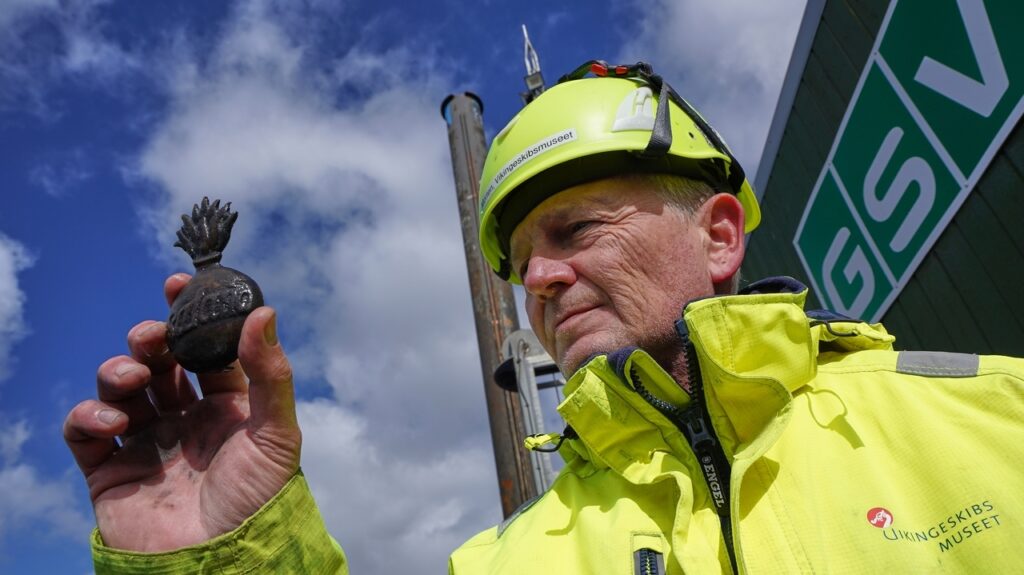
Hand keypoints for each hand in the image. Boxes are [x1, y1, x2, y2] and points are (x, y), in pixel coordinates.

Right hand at [63, 274, 300, 551]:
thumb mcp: (276, 433)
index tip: (180, 284)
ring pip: (120, 387)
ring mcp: (146, 442)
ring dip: (120, 371)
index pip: (206, 350)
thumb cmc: (258, 501)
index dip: (192, 316)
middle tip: (153, 336)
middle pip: (159, 362)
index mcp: (226, 406)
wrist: (221, 562)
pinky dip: (90, 415)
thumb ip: (270, 372)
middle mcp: (185, 419)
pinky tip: (114, 421)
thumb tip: (263, 310)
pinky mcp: (110, 471)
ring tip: (133, 377)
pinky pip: (85, 430)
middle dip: (151, 339)